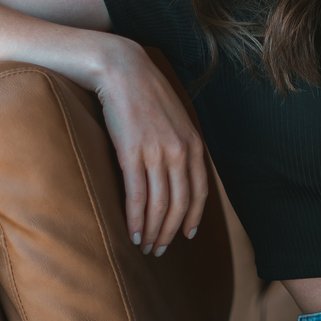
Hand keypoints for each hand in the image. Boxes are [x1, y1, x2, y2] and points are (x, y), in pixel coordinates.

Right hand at [94, 43, 208, 254]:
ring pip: (159, 205)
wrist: (121, 69)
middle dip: (170, 232)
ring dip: (152, 231)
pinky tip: (131, 233)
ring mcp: (157, 153)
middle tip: (160, 250)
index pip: (199, 192)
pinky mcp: (131, 154)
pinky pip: (136, 196)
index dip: (192, 218)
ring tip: (145, 247)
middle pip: (179, 204)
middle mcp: (180, 151)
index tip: (186, 235)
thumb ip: (180, 144)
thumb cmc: (144, 94)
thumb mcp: (174, 118)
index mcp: (193, 144)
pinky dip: (135, 220)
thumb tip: (177, 171)